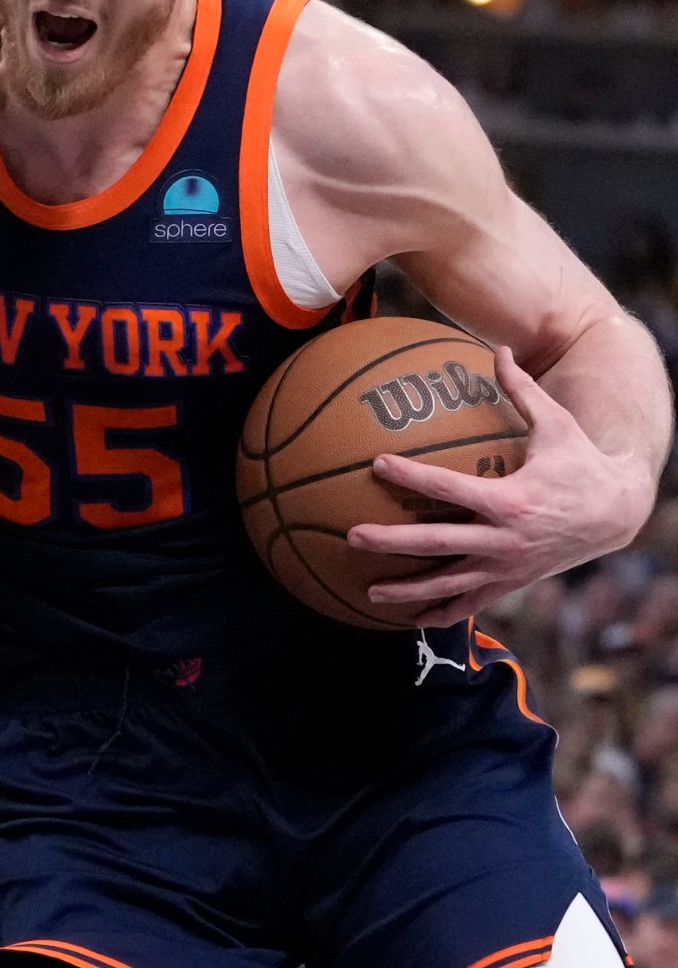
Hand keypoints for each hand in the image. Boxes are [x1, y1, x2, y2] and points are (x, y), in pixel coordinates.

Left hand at [348, 346, 650, 622]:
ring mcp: (507, 567)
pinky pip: (470, 604)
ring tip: (370, 592)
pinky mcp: (511, 584)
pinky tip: (409, 618)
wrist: (615, 514)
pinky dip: (440, 613)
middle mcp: (505, 539)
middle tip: (352, 535)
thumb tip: (498, 348)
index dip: (412, 476)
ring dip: (408, 592)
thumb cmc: (581, 463)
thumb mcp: (557, 424)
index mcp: (510, 499)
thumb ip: (522, 389)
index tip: (377, 464)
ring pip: (449, 585)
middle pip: (438, 544)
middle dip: (393, 541)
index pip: (450, 488)